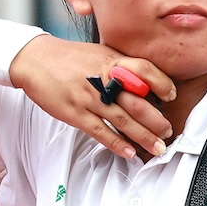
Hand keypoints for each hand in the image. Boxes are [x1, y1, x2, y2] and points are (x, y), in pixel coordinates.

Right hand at [9, 35, 177, 159]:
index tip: (171, 95)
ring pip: (123, 121)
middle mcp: (103, 80)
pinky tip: (129, 152)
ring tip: (158, 147)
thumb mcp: (101, 52)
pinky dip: (117, 143)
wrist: (35, 59)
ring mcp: (89, 98)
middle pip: (137, 103)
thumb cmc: (71, 57)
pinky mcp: (75, 114)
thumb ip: (122, 66)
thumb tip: (147, 82)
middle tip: (168, 132)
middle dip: (157, 121)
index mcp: (111, 61)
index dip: (162, 83)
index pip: (145, 70)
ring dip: (144, 137)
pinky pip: (100, 131)